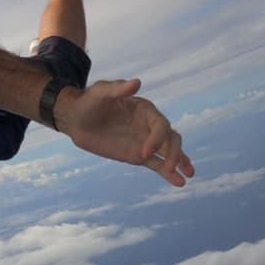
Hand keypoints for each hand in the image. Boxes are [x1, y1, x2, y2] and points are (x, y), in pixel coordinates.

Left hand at [58, 79, 195, 186]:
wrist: (76, 120)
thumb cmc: (88, 102)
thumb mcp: (99, 93)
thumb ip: (116, 89)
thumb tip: (136, 82)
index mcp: (145, 110)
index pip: (160, 125)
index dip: (157, 139)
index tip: (144, 152)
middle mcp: (149, 125)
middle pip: (171, 138)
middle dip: (174, 153)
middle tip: (170, 167)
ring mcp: (145, 141)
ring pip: (168, 152)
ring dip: (180, 161)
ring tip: (189, 174)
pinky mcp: (138, 155)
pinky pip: (157, 164)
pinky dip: (168, 173)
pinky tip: (179, 182)